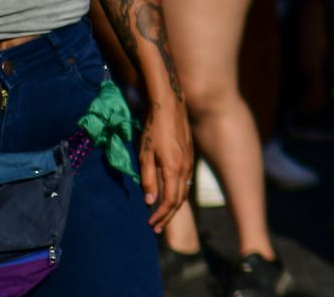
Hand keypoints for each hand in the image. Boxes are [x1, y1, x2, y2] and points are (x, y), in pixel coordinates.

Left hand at [140, 98, 191, 230]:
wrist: (170, 106)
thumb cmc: (153, 129)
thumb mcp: (145, 154)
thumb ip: (148, 179)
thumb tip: (149, 201)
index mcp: (173, 169)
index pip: (170, 200)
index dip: (160, 215)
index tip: (150, 225)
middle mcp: (184, 168)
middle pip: (179, 200)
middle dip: (167, 216)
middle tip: (156, 228)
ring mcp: (189, 162)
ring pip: (184, 191)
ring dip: (173, 206)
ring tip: (162, 216)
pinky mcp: (189, 156)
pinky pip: (185, 181)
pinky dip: (178, 194)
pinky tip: (170, 195)